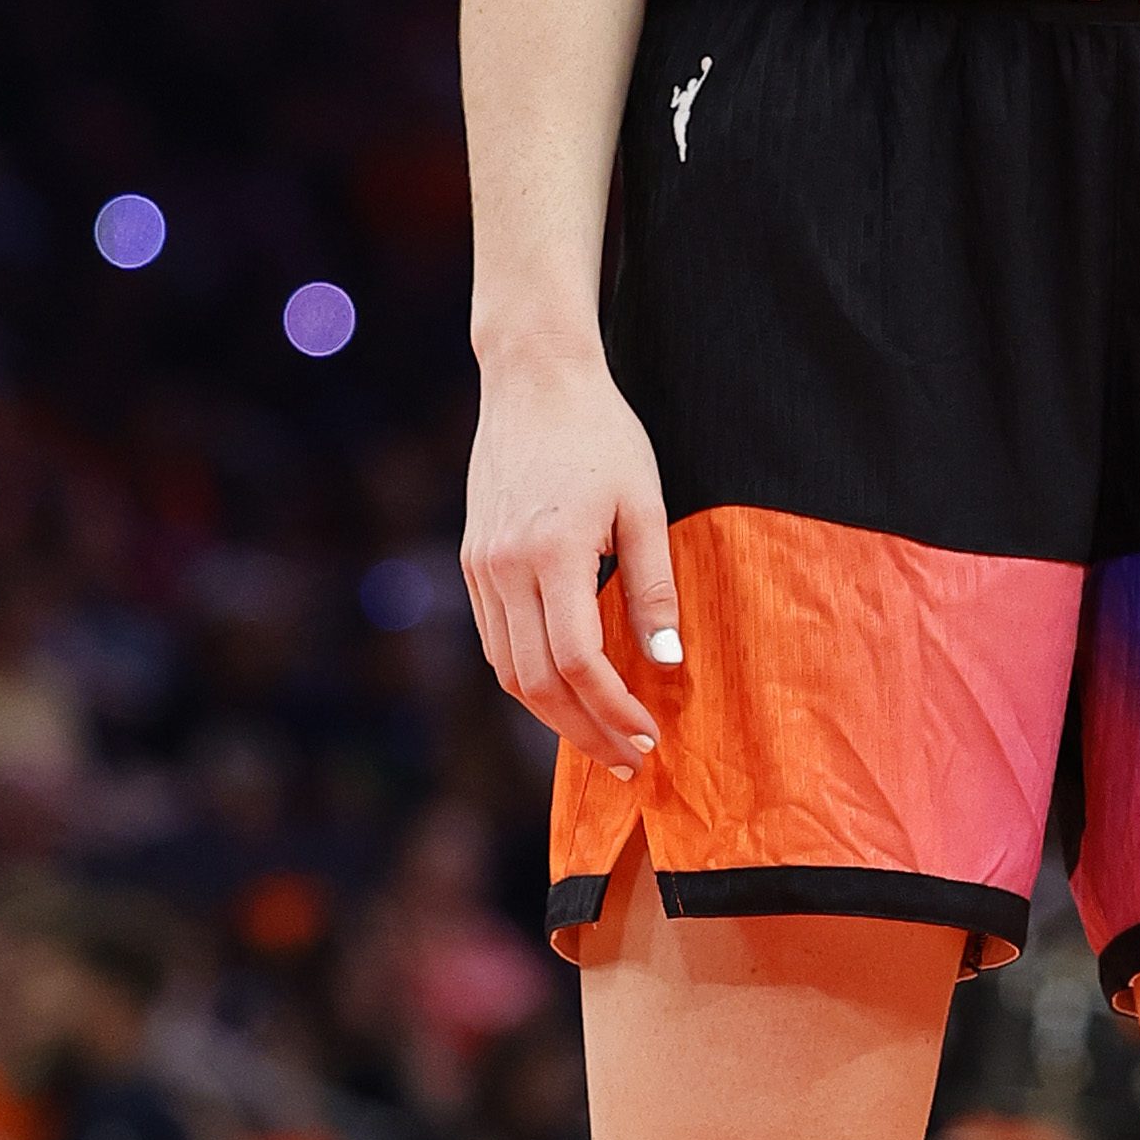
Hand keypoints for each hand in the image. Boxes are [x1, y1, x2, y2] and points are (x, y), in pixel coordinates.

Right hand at [461, 348, 680, 769]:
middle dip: (584, 731)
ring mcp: (480, 565)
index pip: (577, 662)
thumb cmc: (602, 435)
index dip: (613, 709)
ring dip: (553, 715)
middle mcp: (504, 566)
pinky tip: (567, 690)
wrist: (534, 379)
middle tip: (629, 759)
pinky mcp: (472, 560)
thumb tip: (667, 662)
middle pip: (535, 682)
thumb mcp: (646, 505)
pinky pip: (496, 640)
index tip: (648, 737)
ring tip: (602, 737)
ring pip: (507, 670)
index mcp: (552, 552)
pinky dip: (529, 677)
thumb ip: (653, 586)